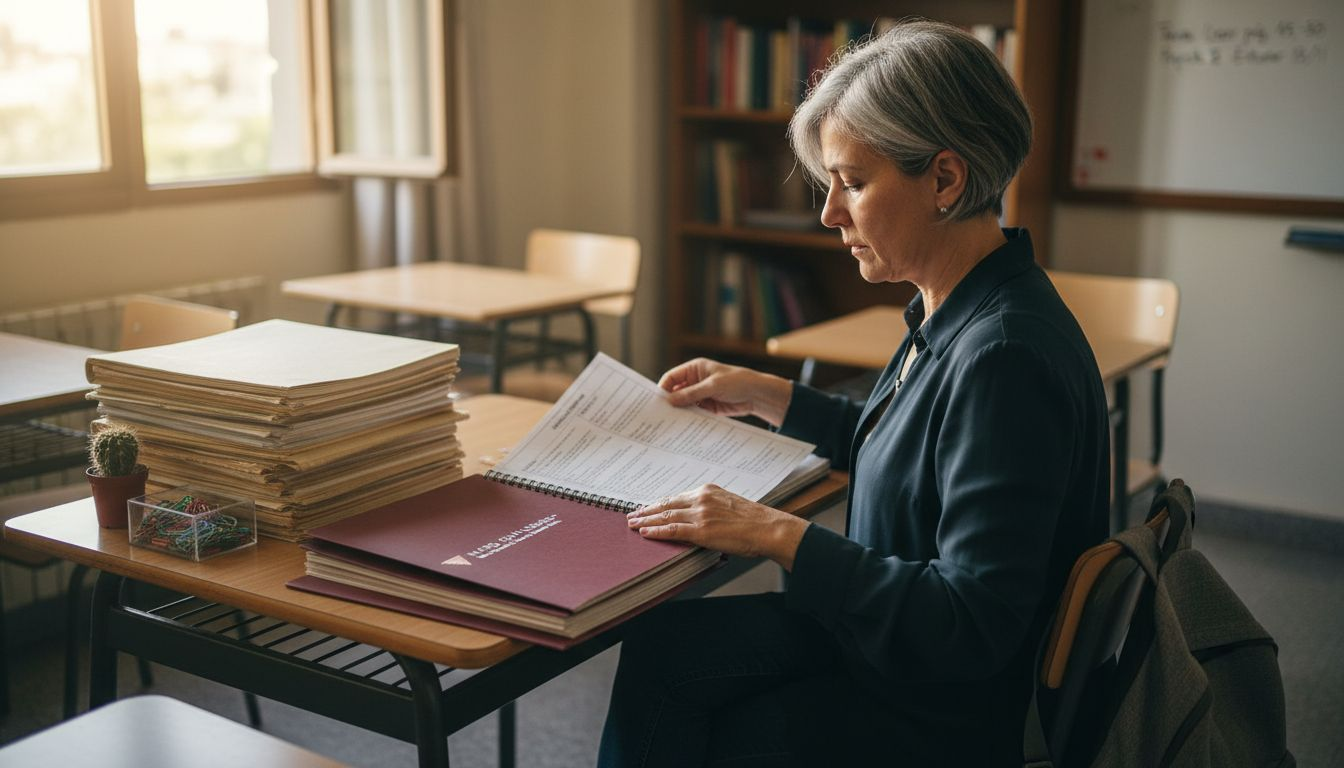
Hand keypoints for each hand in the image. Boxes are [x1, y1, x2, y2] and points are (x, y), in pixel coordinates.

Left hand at [627, 484, 809, 570]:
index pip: (676, 497)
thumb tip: (697, 518)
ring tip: (632, 524)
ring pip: (665, 516)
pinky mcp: (702, 530)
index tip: (648, 507)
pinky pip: (672, 530)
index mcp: (708, 491)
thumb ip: (711, 508)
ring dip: (646, 521)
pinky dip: (656, 532)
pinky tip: (645, 533)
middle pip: (666, 504)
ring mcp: (700, 514)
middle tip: (632, 514)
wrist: (768, 528)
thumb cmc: (754, 520)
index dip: (659, 503)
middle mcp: (701, 499)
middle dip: (647, 511)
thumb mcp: (729, 505)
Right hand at [657, 358, 792, 426]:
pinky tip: (684, 427)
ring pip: (684, 405)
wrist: (757, 395)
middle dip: (670, 403)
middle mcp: (695, 381)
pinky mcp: (707, 408)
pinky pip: (694, 414)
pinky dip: (689, 419)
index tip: (656, 402)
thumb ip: (691, 393)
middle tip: (660, 416)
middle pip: (676, 392)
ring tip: (670, 424)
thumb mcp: (713, 386)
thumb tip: (670, 401)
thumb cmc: (737, 382)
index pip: (672, 378)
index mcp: (695, 369)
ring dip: (679, 413)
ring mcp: (701, 395)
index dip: (663, 388)